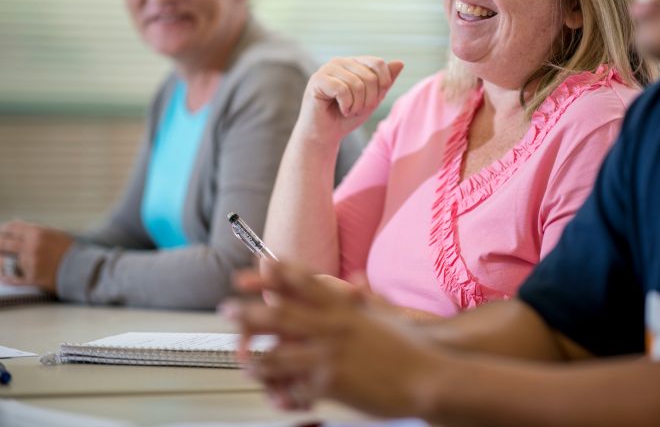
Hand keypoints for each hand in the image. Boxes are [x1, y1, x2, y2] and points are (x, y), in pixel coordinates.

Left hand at [0, 220, 73, 291]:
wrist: (84, 268)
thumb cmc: (71, 250)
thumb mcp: (55, 234)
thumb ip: (36, 231)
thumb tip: (17, 227)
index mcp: (38, 233)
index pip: (12, 227)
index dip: (4, 229)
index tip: (2, 232)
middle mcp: (30, 247)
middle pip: (3, 243)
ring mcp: (29, 264)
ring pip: (3, 261)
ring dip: (0, 260)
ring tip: (1, 259)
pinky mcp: (30, 279)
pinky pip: (10, 278)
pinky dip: (4, 276)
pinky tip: (2, 275)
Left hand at [221, 264, 443, 416]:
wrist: (427, 374)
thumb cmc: (409, 345)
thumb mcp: (385, 314)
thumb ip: (365, 298)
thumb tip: (357, 279)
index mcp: (344, 307)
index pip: (304, 283)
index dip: (277, 274)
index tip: (255, 268)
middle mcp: (334, 327)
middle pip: (281, 316)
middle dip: (250, 312)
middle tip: (228, 309)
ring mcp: (330, 355)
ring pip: (280, 355)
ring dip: (256, 358)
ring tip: (242, 360)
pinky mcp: (332, 383)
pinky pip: (298, 388)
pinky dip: (284, 394)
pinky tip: (274, 396)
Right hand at [296, 56, 403, 145]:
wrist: (325, 135)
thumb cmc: (347, 117)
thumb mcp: (373, 100)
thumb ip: (385, 82)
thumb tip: (400, 62)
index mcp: (354, 63)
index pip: (378, 63)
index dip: (382, 85)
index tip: (373, 101)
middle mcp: (340, 61)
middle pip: (370, 77)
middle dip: (369, 100)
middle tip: (357, 109)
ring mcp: (327, 69)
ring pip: (357, 85)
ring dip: (357, 105)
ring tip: (348, 110)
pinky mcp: (317, 79)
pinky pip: (342, 90)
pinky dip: (346, 106)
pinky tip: (340, 110)